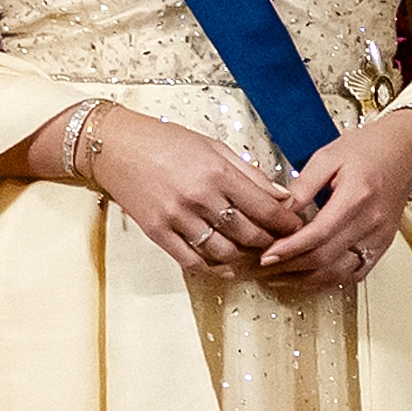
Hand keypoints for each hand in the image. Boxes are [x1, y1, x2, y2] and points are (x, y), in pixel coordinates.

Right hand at [81, 106, 298, 273]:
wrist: (115, 146)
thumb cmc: (168, 142)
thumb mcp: (214, 147)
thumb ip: (250, 174)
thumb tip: (282, 196)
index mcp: (218, 173)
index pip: (265, 209)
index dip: (286, 224)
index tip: (296, 228)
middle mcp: (199, 197)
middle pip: (249, 234)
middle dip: (270, 242)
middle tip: (279, 244)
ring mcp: (176, 217)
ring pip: (224, 252)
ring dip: (243, 258)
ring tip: (252, 254)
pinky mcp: (157, 232)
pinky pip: (192, 261)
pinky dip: (213, 268)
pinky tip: (225, 266)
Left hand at [253, 105, 411, 286]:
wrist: (406, 152)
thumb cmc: (365, 149)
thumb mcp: (328, 157)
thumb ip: (302, 186)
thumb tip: (276, 213)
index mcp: (358, 195)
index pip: (319, 233)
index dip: (289, 248)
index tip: (265, 256)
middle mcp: (372, 221)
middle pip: (326, 258)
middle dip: (290, 267)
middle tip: (263, 268)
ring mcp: (380, 237)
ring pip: (339, 272)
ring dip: (306, 280)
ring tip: (278, 277)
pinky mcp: (383, 246)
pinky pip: (354, 274)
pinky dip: (328, 280)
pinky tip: (306, 278)